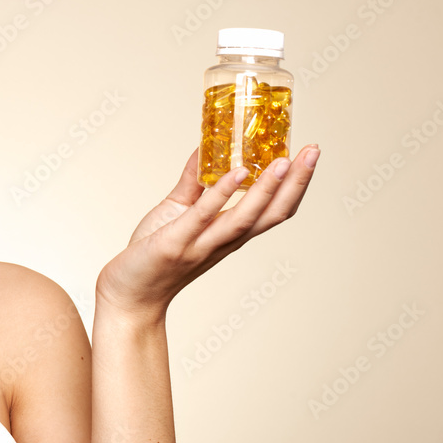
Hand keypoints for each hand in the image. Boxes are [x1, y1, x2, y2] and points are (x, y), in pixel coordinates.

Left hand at [95, 145, 319, 323]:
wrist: (128, 294)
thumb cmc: (152, 254)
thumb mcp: (177, 211)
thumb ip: (193, 182)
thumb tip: (205, 148)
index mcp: (229, 233)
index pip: (273, 210)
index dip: (295, 185)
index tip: (308, 155)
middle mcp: (224, 241)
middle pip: (272, 214)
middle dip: (296, 183)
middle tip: (314, 151)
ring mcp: (202, 244)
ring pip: (245, 217)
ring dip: (268, 189)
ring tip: (284, 160)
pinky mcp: (177, 244)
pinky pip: (204, 216)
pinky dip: (223, 194)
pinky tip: (239, 172)